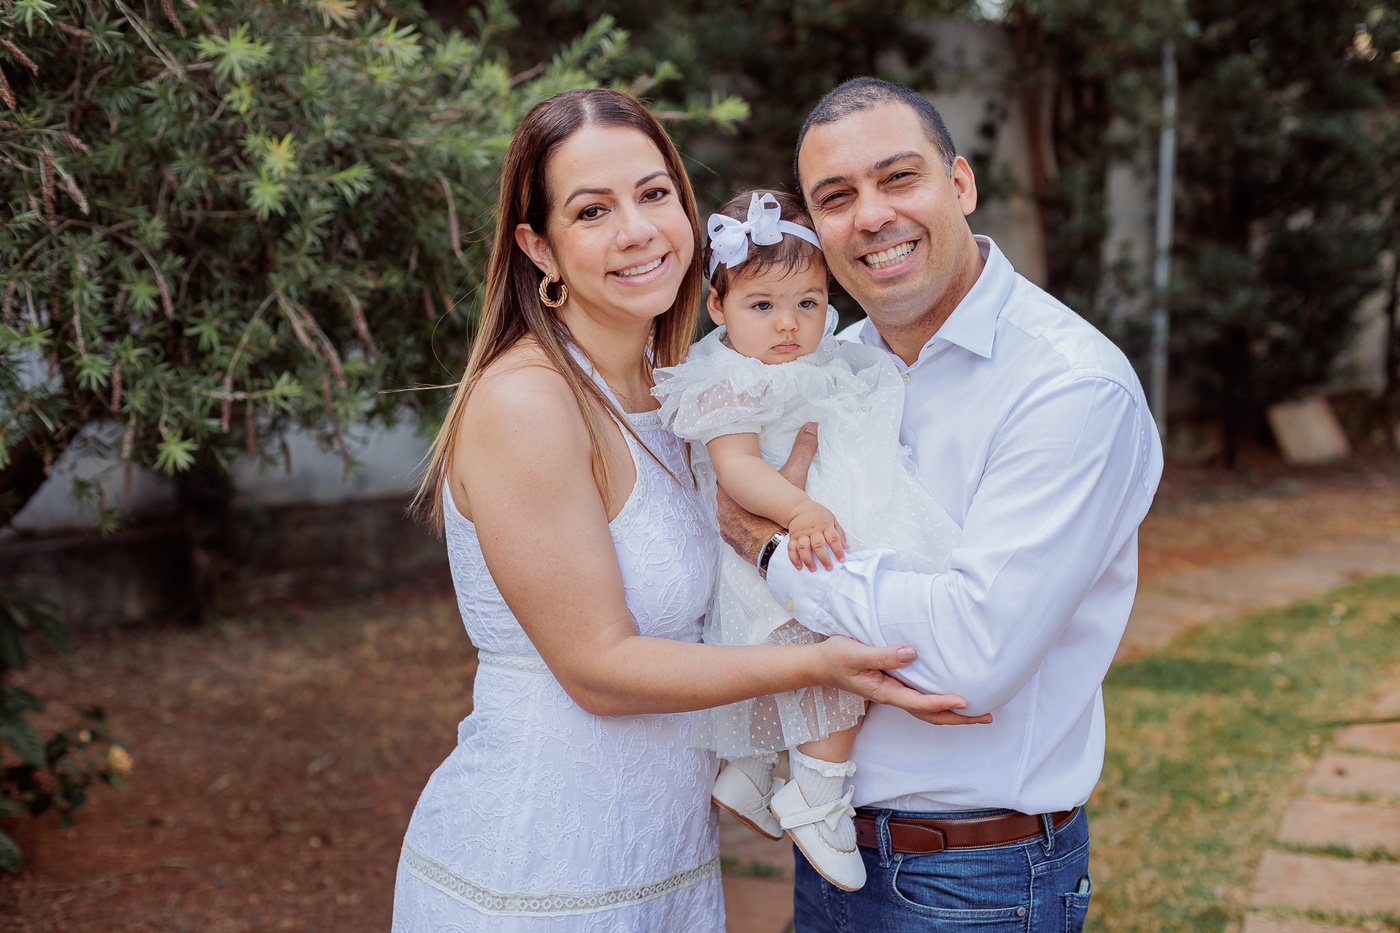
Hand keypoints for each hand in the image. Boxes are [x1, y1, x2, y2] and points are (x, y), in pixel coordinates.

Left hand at [717, 422, 819, 563]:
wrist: (779, 552)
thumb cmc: (783, 516)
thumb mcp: (794, 480)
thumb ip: (802, 451)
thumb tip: (813, 424)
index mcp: (731, 491)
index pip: (726, 474)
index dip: (735, 471)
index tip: (742, 471)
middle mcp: (722, 507)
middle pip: (727, 493)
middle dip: (738, 492)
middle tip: (752, 494)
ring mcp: (723, 525)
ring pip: (727, 511)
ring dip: (738, 511)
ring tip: (753, 512)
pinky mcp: (728, 539)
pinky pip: (730, 528)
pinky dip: (739, 526)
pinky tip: (751, 526)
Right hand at [787, 499, 846, 570]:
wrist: (800, 507)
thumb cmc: (818, 514)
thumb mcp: (832, 519)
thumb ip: (839, 533)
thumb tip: (846, 547)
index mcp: (825, 526)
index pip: (833, 539)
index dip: (838, 550)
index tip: (841, 560)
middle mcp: (813, 530)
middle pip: (818, 545)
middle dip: (824, 558)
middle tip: (828, 568)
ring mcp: (802, 534)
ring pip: (803, 548)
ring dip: (808, 560)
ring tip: (813, 569)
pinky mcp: (793, 537)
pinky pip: (791, 548)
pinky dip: (794, 558)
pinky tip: (799, 566)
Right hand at [817, 636, 992, 725]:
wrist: (819, 664)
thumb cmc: (835, 658)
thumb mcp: (855, 653)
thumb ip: (881, 655)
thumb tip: (911, 653)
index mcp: (885, 692)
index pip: (919, 703)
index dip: (942, 703)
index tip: (965, 701)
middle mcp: (893, 696)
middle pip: (931, 714)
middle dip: (959, 718)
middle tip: (987, 717)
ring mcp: (895, 692)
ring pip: (929, 709)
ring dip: (954, 713)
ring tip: (980, 711)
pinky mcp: (895, 685)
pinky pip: (923, 699)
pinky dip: (941, 702)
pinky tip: (953, 695)